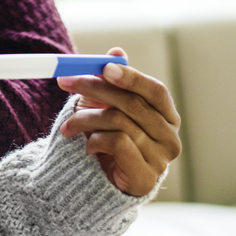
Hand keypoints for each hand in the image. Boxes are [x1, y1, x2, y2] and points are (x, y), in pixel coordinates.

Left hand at [57, 47, 182, 196]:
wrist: (101, 183)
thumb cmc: (109, 139)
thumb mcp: (109, 105)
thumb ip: (114, 80)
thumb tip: (116, 51)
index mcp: (166, 116)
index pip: (155, 91)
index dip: (131, 77)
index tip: (103, 67)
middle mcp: (170, 137)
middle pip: (133, 104)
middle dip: (95, 89)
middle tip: (66, 82)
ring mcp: (161, 159)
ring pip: (119, 123)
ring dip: (85, 118)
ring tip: (69, 126)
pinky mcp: (145, 177)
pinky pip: (117, 144)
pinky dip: (95, 140)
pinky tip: (87, 146)